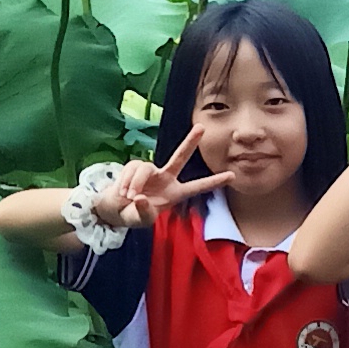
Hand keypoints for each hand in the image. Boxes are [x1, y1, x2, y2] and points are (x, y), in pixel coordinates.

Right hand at [92, 121, 230, 229]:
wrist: (115, 209)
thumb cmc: (134, 215)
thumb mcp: (141, 220)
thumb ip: (144, 212)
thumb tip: (140, 197)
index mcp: (175, 193)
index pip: (198, 187)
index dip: (214, 181)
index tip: (233, 175)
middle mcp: (166, 178)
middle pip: (180, 157)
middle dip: (190, 142)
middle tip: (202, 127)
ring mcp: (151, 171)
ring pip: (146, 168)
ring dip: (136, 183)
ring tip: (130, 196)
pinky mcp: (135, 166)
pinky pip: (132, 169)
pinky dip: (126, 181)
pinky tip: (123, 191)